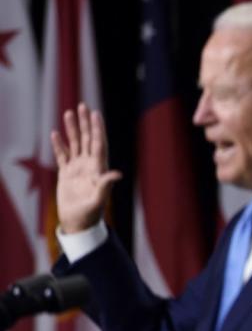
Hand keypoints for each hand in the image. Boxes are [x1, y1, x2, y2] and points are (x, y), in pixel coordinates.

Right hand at [50, 103, 121, 233]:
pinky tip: (56, 133)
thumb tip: (117, 174)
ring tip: (69, 112)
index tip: (96, 114)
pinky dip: (59, 145)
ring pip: (75, 144)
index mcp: (98, 170)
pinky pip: (62, 156)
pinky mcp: (66, 174)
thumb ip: (105, 185)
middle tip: (83, 106)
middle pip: (87, 140)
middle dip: (85, 123)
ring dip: (72, 129)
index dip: (97, 129)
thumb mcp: (98, 200)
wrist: (78, 224)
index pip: (98, 144)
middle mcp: (89, 166)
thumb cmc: (90, 215)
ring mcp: (77, 169)